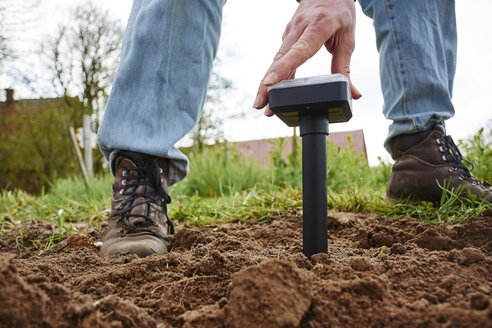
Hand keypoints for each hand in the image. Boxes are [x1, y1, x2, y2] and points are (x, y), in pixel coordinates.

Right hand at [253, 0, 360, 115]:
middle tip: (259, 104)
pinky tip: (270, 93)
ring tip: (260, 104)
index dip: (283, 68)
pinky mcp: (286, 38)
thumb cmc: (340, 13)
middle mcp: (299, 29)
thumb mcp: (348, 39)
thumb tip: (353, 94)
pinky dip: (274, 76)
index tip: (270, 82)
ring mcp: (290, 32)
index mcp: (318, 26)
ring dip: (266, 83)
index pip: (299, 50)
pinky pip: (279, 59)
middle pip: (280, 59)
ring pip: (276, 60)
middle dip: (267, 84)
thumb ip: (345, 68)